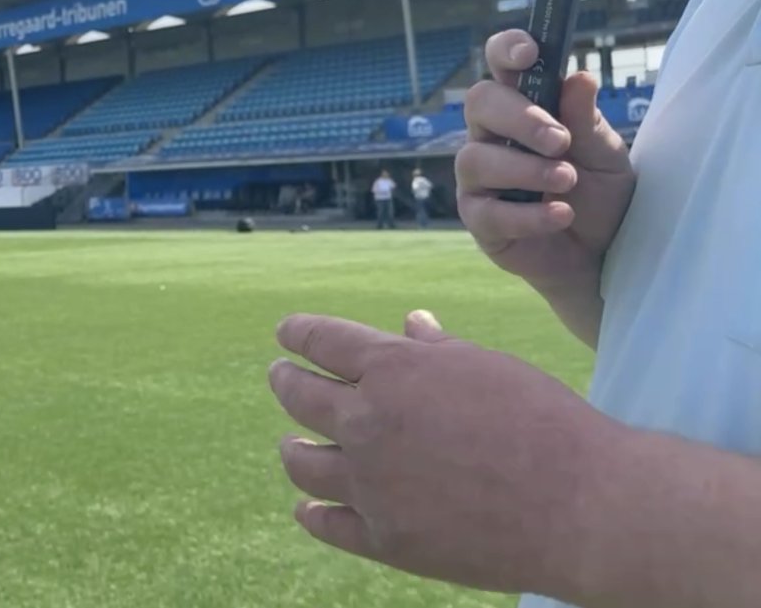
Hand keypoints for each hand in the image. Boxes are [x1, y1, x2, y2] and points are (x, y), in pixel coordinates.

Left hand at [267, 310, 620, 597]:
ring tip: (290, 443)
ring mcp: (370, 483)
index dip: (298, 333)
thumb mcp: (487, 367)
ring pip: (302, 462)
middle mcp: (367, 422)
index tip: (286, 333)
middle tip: (280, 375)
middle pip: (299, 396)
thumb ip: (437, 349)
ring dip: (291, 448)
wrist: (581, 506)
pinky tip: (307, 507)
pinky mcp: (384, 537)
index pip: (322, 341)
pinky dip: (311, 512)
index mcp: (392, 369)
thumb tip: (411, 322)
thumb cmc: (543, 422)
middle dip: (284, 379)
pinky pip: (327, 522)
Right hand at [455, 29, 635, 303]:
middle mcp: (492, 136)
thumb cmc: (601, 196)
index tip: (529, 54)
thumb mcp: (607, 155)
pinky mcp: (479, 219)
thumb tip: (578, 77)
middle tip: (560, 140)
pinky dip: (527, 214)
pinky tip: (560, 215)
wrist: (604, 255)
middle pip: (479, 103)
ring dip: (525, 169)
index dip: (506, 50)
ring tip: (567, 181)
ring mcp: (479, 178)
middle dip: (519, 118)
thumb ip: (586, 120)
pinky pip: (487, 211)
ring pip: (475, 159)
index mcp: (523, 107)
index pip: (500, 66)